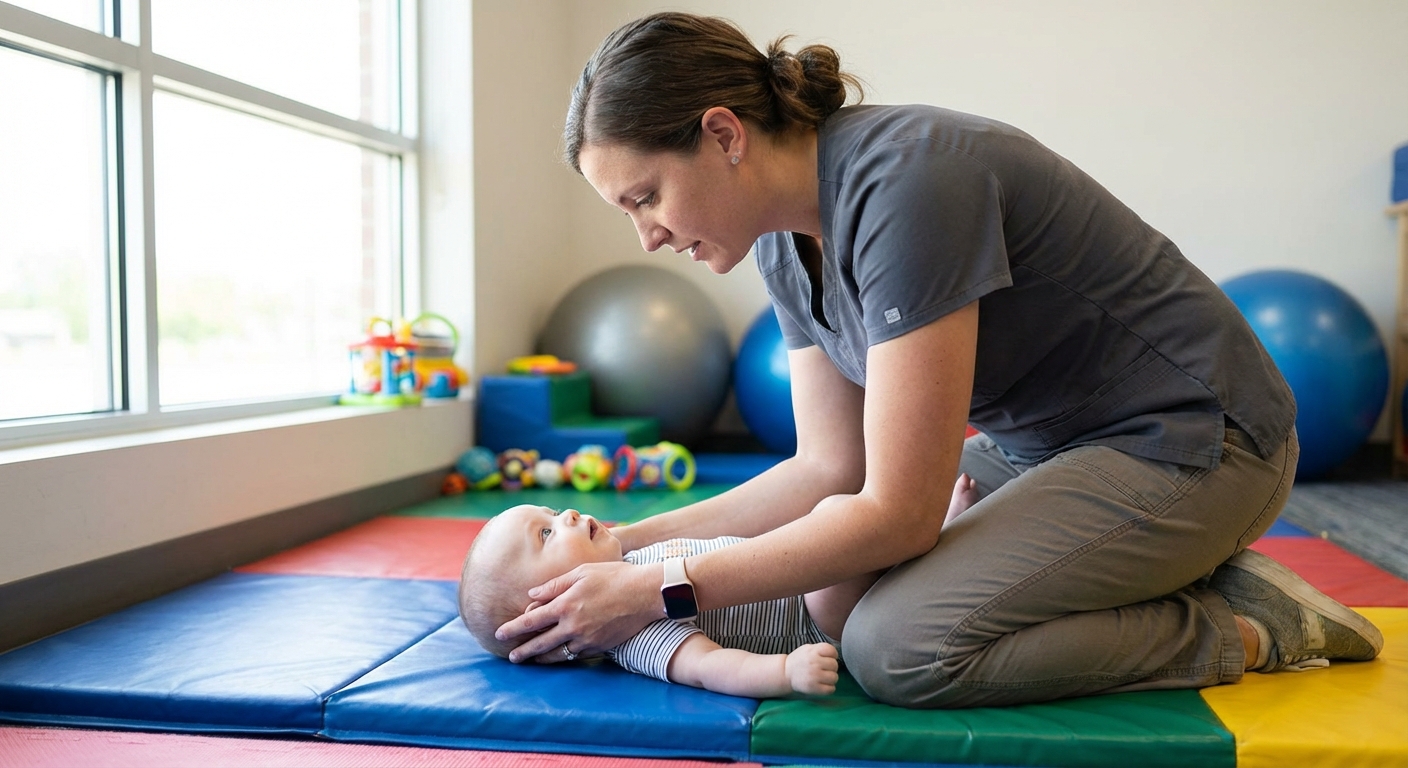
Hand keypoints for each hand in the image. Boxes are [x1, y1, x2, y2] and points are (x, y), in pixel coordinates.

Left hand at [494, 559, 659, 662]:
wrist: (646, 594)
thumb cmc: (614, 576)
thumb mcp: (581, 572)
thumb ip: (555, 586)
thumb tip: (532, 596)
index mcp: (565, 604)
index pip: (531, 621)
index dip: (513, 629)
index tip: (500, 634)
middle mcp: (573, 625)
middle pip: (540, 643)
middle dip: (523, 651)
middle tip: (511, 658)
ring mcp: (586, 639)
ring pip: (557, 654)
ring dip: (541, 659)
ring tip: (531, 661)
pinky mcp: (599, 646)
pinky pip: (575, 655)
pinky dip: (563, 657)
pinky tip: (557, 657)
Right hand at [785, 643, 839, 694]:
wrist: (785, 673)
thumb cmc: (799, 660)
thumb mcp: (807, 648)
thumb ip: (820, 649)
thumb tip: (835, 654)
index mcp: (812, 651)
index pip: (832, 651)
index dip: (833, 655)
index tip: (828, 658)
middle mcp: (814, 663)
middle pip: (834, 665)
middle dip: (831, 667)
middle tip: (824, 669)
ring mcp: (814, 676)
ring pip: (834, 677)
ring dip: (831, 678)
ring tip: (824, 677)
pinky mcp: (813, 688)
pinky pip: (831, 689)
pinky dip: (829, 688)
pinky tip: (823, 685)